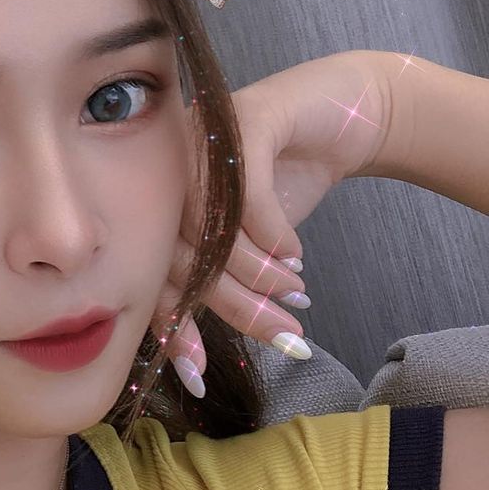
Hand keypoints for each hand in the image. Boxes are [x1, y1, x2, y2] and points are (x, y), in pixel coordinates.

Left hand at [151, 50, 390, 396]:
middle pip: (182, 258)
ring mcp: (196, 145)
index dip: (174, 329)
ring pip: (211, 230)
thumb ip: (214, 284)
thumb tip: (193, 358)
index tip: (198, 375)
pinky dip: (273, 233)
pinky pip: (246, 194)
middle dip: (234, 306)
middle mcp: (164, 177)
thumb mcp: (244, 246)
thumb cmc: (281, 185)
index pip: (152, 278)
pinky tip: (297, 254)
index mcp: (154, 210)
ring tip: (296, 295)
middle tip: (281, 336)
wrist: (337, 114)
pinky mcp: (238, 123)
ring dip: (260, 273)